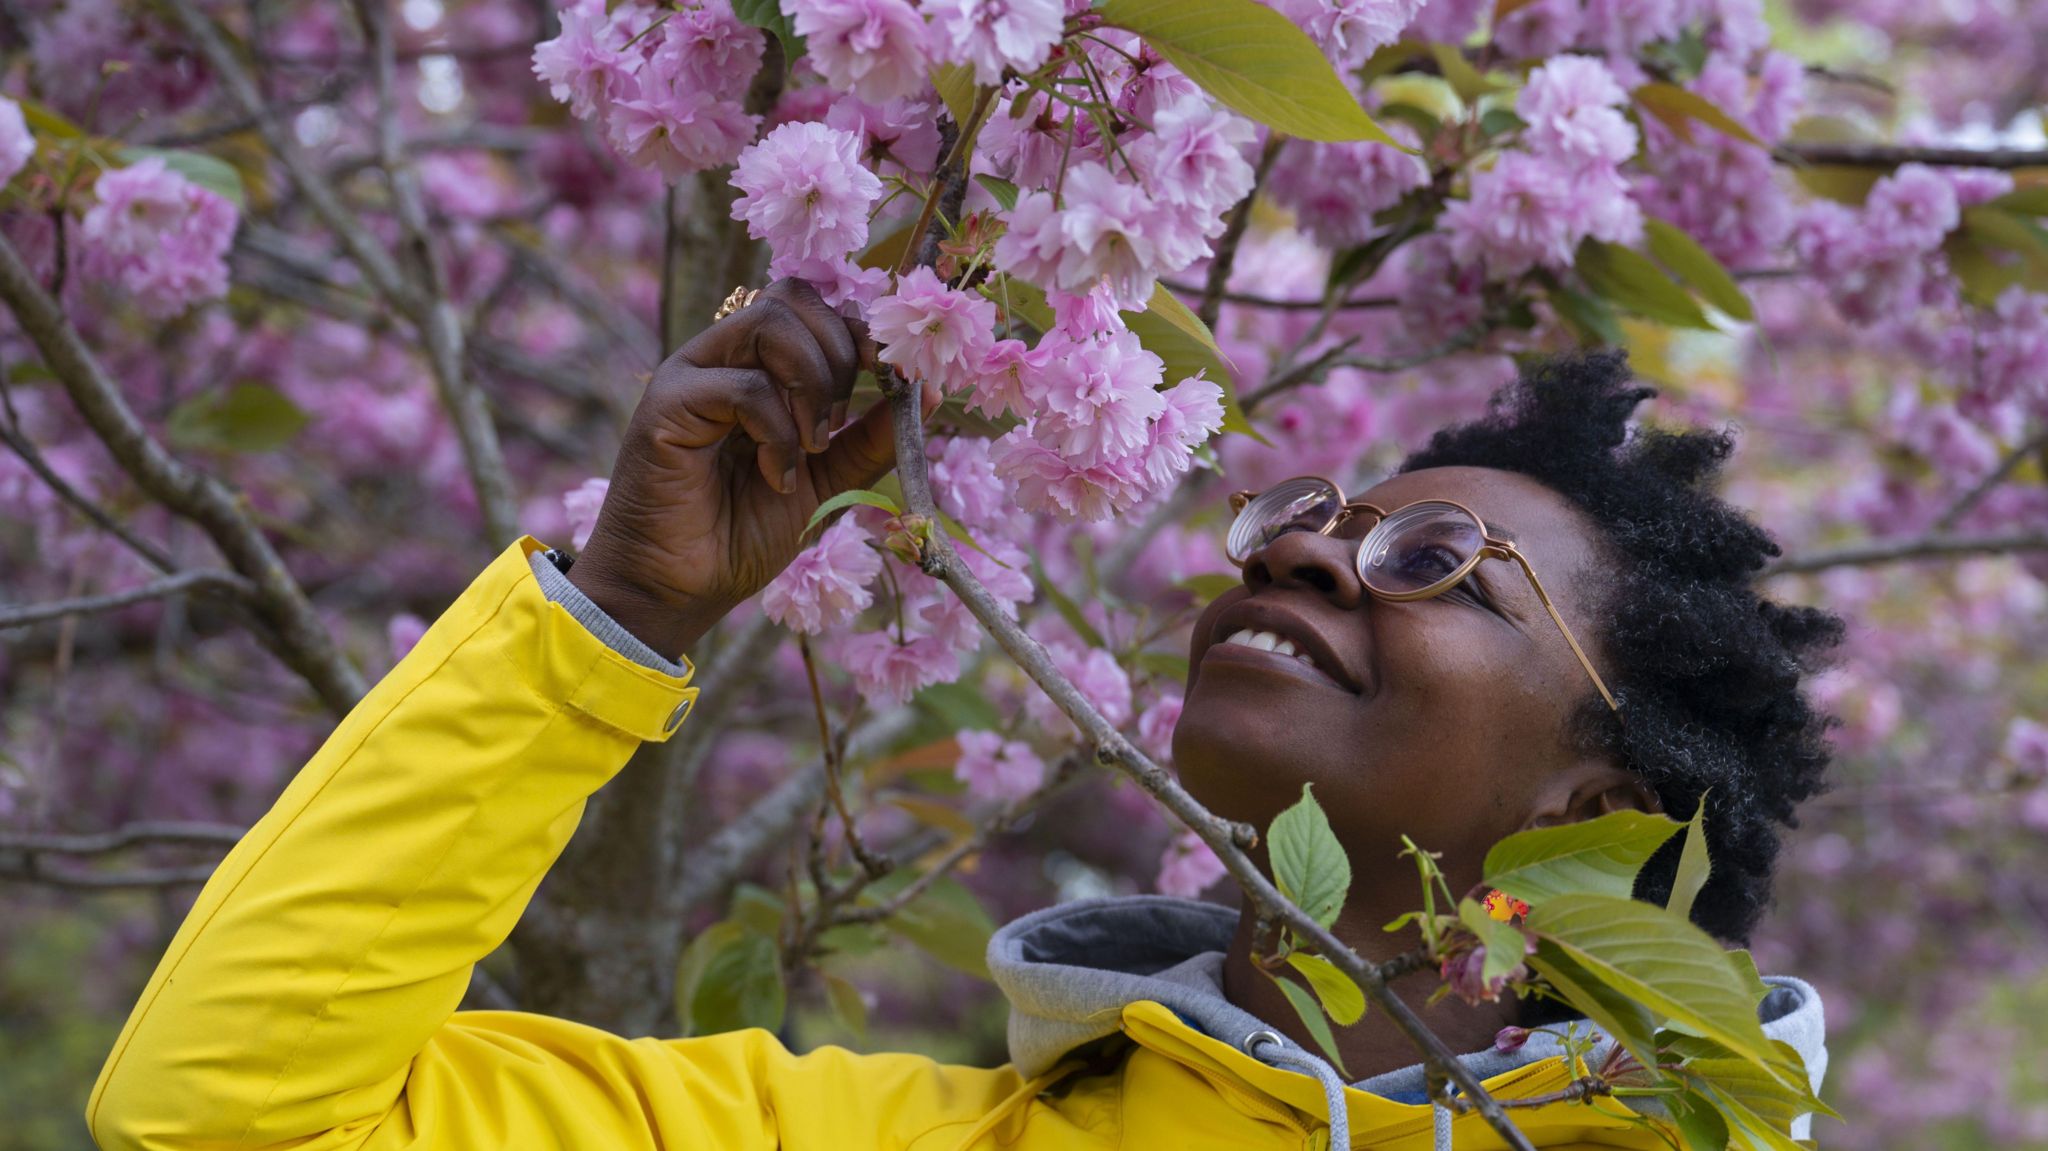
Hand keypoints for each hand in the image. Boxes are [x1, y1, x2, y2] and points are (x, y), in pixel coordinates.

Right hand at [566, 278, 927, 656]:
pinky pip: (742, 385)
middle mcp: (722, 358)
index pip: (813, 309)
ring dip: (811, 384)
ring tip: (812, 447)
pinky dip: (776, 431)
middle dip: (839, 356)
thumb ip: (870, 438)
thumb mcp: (829, 483)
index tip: (893, 377)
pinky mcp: (667, 404)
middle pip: (793, 298)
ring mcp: (692, 375)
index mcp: (757, 368)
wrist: (681, 589)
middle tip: (838, 425)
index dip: (859, 332)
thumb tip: (927, 393)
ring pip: (769, 323)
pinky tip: (778, 476)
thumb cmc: (743, 535)